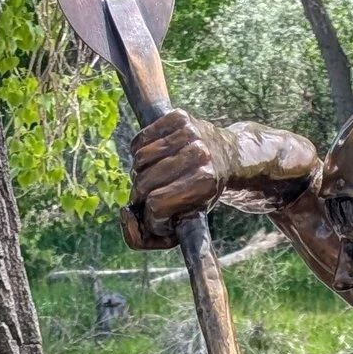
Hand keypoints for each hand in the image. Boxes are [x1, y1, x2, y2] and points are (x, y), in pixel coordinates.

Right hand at [125, 108, 232, 241]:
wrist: (228, 157)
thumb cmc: (200, 195)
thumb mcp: (183, 224)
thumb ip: (147, 237)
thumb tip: (124, 215)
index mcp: (204, 183)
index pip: (156, 206)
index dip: (151, 217)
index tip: (160, 216)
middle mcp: (199, 154)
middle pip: (144, 182)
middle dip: (141, 195)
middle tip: (151, 196)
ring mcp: (189, 132)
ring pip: (139, 159)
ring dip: (139, 173)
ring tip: (152, 176)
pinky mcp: (178, 116)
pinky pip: (140, 139)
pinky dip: (139, 152)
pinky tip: (153, 158)